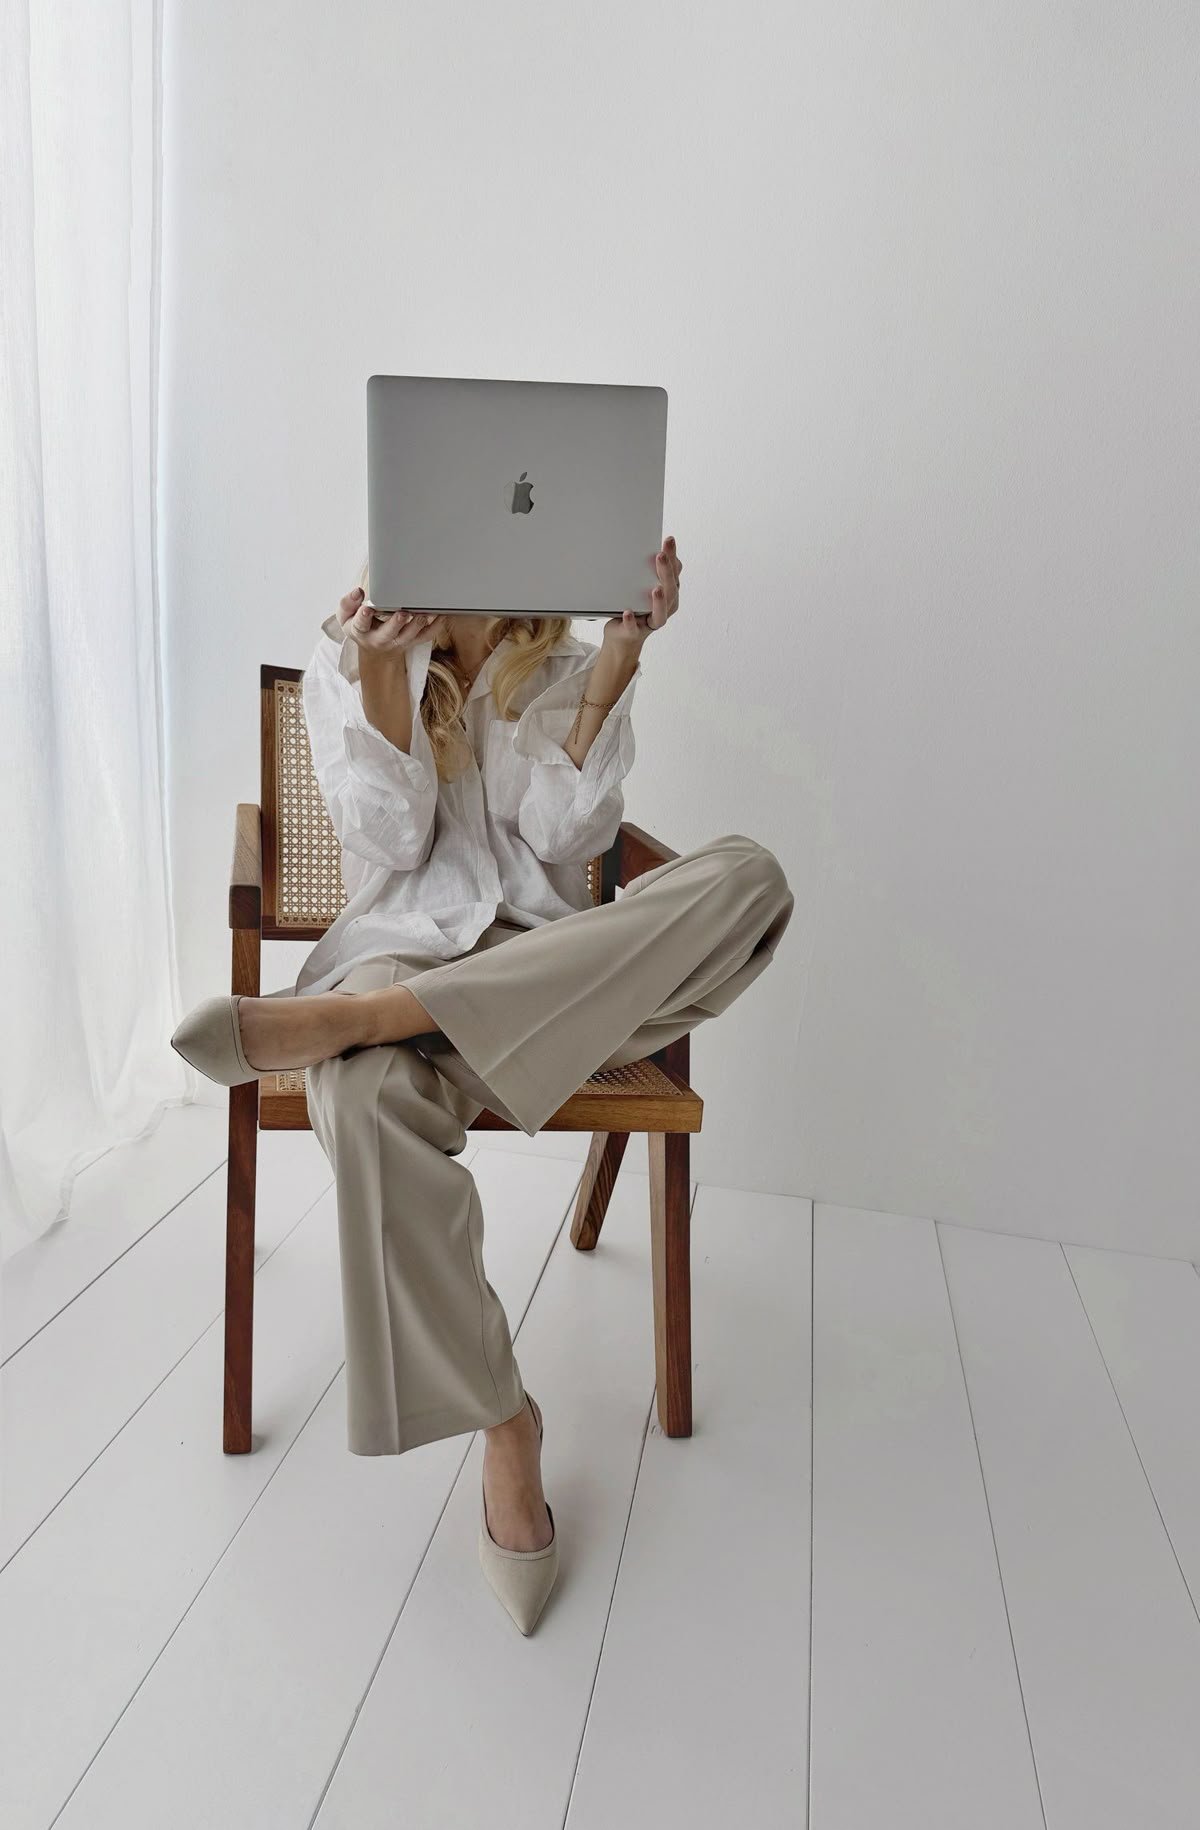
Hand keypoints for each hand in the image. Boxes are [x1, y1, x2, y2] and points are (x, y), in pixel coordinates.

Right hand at [336, 587, 440, 658]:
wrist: (375, 648)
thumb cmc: (361, 626)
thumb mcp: (346, 617)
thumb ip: (347, 604)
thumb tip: (358, 592)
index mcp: (361, 631)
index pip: (361, 625)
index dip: (363, 617)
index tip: (367, 609)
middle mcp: (381, 639)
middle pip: (389, 633)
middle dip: (396, 623)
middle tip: (403, 613)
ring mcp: (399, 641)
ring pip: (411, 635)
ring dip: (419, 624)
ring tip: (426, 611)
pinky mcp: (414, 641)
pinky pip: (427, 635)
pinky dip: (436, 625)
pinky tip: (442, 613)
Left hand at [600, 534, 681, 661]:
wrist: (622, 636)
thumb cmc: (634, 605)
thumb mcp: (642, 585)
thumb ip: (648, 570)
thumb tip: (650, 545)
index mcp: (669, 594)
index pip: (675, 573)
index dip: (673, 557)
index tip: (668, 540)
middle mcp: (665, 608)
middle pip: (671, 590)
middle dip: (666, 572)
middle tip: (660, 556)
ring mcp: (650, 621)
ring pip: (660, 613)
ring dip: (659, 601)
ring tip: (656, 589)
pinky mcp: (634, 633)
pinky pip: (634, 628)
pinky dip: (631, 621)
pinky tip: (627, 612)